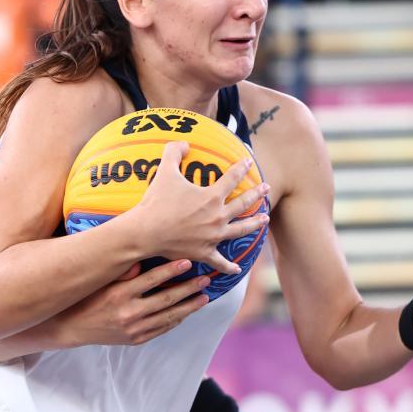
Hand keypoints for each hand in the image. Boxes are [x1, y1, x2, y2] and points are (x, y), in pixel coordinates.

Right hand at [56, 260, 209, 346]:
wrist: (71, 327)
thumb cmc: (85, 298)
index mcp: (119, 294)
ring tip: (204, 297)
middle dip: (188, 288)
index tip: (188, 261)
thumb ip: (122, 270)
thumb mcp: (99, 281)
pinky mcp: (135, 339)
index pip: (152, 279)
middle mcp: (128, 312)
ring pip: (168, 317)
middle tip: (205, 280)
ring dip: (188, 307)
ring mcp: (133, 329)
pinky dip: (175, 321)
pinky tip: (186, 313)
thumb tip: (141, 257)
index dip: (172, 270)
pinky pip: (161, 329)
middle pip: (166, 299)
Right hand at [131, 141, 270, 275]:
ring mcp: (213, 237)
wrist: (146, 232)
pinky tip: (237, 268)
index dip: (242, 168)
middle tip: (266, 188)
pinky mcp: (204, 253)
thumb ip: (174, 152)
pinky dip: (229, 267)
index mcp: (212, 197)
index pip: (232, 178)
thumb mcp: (164, 171)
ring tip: (265, 220)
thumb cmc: (156, 202)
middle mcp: (218, 217)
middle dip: (257, 194)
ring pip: (241, 230)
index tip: (249, 162)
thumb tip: (183, 143)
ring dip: (255, 224)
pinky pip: (220, 262)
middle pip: (243, 204)